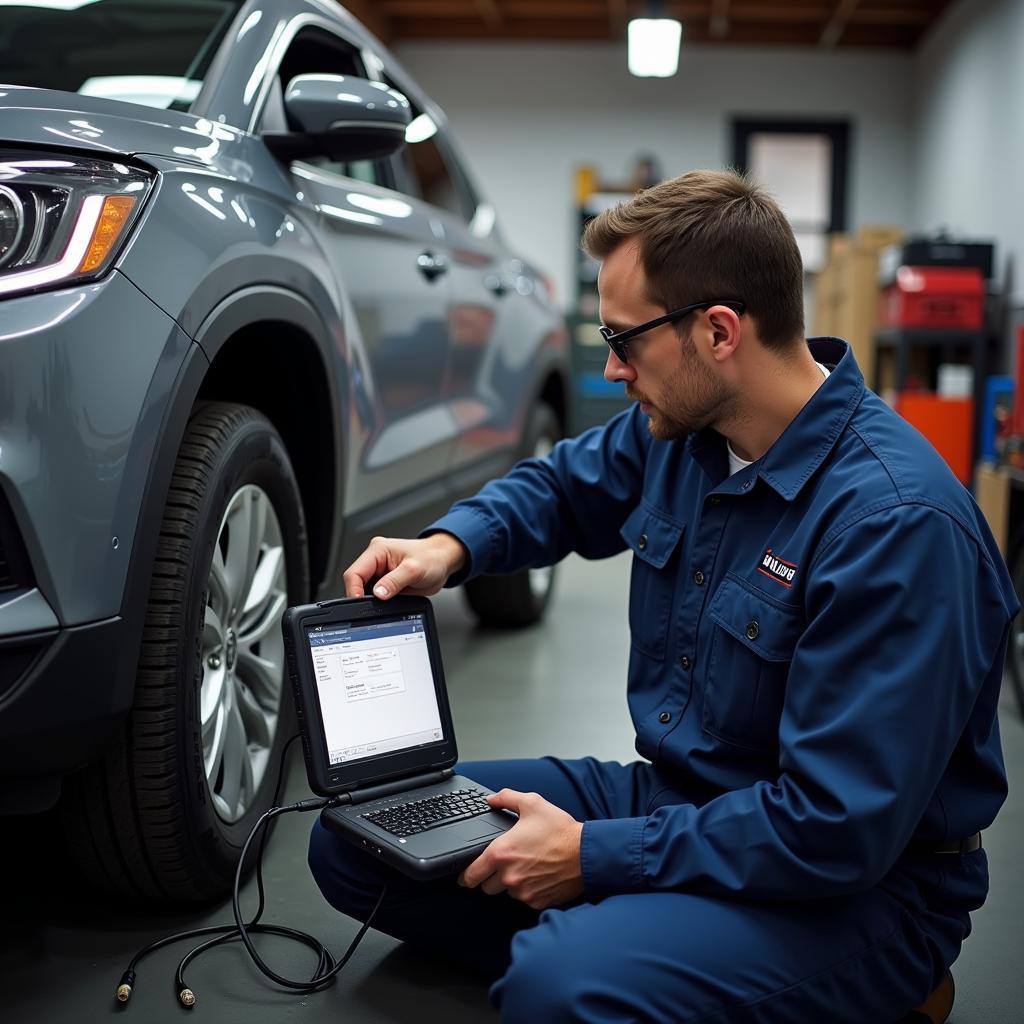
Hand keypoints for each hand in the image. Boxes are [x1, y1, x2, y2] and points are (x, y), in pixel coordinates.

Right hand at [343, 533, 466, 598]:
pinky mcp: (385, 582)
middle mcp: (376, 560)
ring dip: (371, 600)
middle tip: (375, 607)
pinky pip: (374, 595)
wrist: (443, 562)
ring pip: (363, 590)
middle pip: (356, 582)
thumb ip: (394, 582)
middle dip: (362, 597)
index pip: (354, 572)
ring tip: (386, 602)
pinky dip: (377, 602)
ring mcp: (379, 572)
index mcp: (378, 550)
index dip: (354, 590)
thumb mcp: (414, 570)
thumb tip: (378, 594)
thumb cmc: (432, 559)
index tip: (360, 604)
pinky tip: (387, 603)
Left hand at [458, 790, 583, 910]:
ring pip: (506, 893)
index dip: (465, 875)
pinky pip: (524, 898)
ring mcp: (523, 891)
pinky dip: (528, 890)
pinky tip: (539, 875)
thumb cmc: (560, 830)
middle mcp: (509, 876)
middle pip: (486, 887)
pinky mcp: (537, 901)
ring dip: (511, 883)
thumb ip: (506, 798)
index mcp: (501, 853)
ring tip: (527, 866)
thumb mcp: (532, 803)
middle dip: (491, 877)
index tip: (465, 876)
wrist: (587, 854)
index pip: (471, 874)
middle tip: (505, 863)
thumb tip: (491, 799)